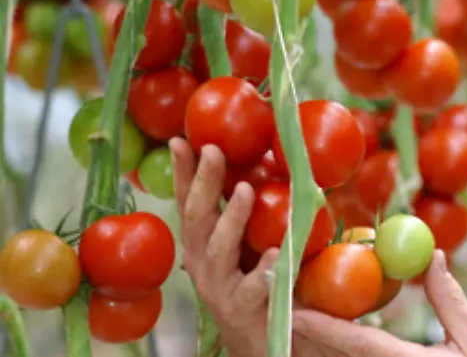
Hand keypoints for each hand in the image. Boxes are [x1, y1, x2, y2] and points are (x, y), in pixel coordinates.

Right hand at [170, 138, 338, 356]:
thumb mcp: (244, 239)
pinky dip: (263, 270)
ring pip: (219, 249)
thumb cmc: (253, 279)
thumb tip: (259, 162)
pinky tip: (274, 253)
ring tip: (245, 190)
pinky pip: (252, 287)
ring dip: (231, 217)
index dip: (182, 171)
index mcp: (200, 242)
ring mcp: (217, 286)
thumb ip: (243, 209)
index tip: (180, 140)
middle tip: (213, 150)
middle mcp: (200, 261)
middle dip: (203, 182)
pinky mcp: (240, 309)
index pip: (187, 200)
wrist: (258, 338)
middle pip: (196, 217)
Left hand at [292, 250, 466, 356]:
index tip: (297, 311)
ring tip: (294, 320)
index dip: (325, 328)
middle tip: (285, 306)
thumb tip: (434, 257)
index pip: (358, 345)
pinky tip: (317, 341)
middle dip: (309, 335)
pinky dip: (332, 355)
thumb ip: (450, 301)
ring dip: (315, 348)